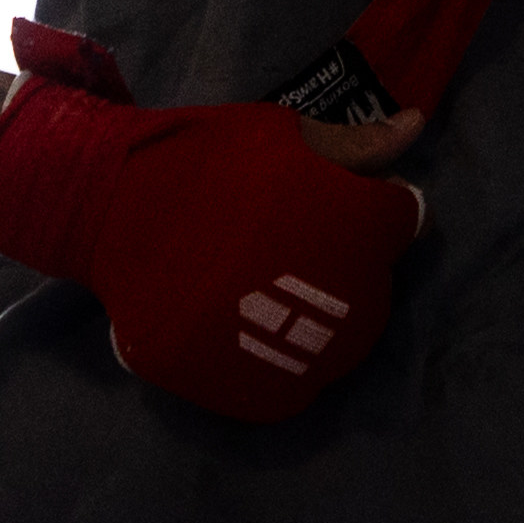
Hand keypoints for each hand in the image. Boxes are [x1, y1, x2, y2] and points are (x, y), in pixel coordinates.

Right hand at [0, 22, 432, 422]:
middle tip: (295, 246)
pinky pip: (293, 392)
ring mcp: (299, 353)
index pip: (401, 223)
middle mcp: (343, 297)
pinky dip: (284, 369)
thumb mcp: (284, 134)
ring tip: (271, 289)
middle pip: (375, 291)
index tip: (333, 202)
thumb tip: (415, 130)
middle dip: (350, 268)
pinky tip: (256, 333)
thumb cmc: (202, 158)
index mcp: (357, 226)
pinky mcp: (254, 392)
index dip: (370, 209)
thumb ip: (358, 146)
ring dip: (322, 321)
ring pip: (341, 347)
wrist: (107, 207)